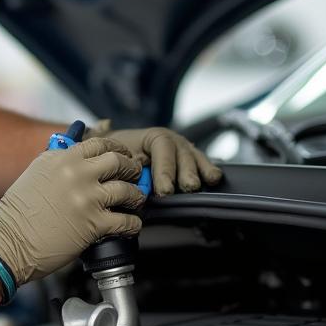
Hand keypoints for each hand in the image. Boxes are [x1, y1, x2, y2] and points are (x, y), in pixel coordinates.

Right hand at [0, 137, 144, 284]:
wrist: (7, 244)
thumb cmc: (16, 216)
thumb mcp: (34, 177)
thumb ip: (58, 166)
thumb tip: (78, 162)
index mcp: (60, 159)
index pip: (99, 144)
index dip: (117, 150)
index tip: (123, 156)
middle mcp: (75, 173)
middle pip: (118, 161)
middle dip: (131, 169)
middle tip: (135, 176)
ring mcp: (86, 197)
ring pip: (127, 190)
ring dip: (136, 196)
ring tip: (136, 201)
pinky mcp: (93, 224)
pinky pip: (126, 221)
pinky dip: (133, 224)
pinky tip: (131, 225)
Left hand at [85, 120, 221, 195]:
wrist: (121, 159)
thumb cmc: (116, 157)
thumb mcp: (112, 152)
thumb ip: (113, 149)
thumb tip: (111, 136)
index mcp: (151, 137)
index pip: (161, 147)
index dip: (164, 168)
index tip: (163, 189)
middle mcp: (171, 141)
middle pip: (181, 153)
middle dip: (185, 171)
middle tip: (186, 188)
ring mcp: (183, 151)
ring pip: (194, 157)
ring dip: (199, 171)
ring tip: (201, 184)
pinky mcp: (191, 163)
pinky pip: (203, 164)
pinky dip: (209, 170)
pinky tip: (214, 179)